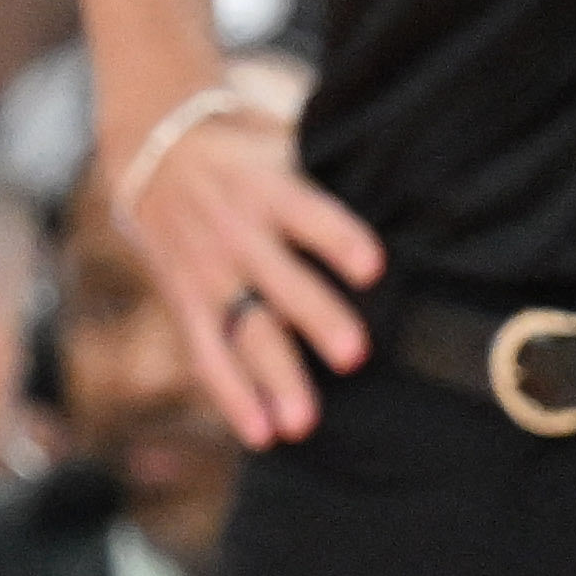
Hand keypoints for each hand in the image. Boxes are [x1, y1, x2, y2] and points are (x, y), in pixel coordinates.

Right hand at [105, 88, 380, 446]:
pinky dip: (232, 395)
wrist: (155, 150)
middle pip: (279, 279)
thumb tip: (420, 198)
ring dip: (273, 378)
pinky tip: (261, 434)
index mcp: (266, 185)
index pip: (307, 213)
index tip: (373, 267)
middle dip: (315, 318)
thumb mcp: (281, 142)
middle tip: (354, 356)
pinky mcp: (186, 300)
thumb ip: (329, 174)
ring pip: (243, 329)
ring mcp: (208, 271)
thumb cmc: (249, 155)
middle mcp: (236, 230)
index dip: (338, 238)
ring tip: (302, 424)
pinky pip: (208, 354)